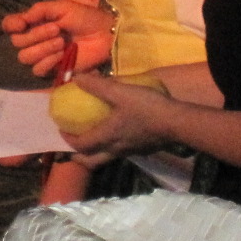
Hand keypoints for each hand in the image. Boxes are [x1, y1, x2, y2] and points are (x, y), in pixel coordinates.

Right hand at [0, 0, 113, 77]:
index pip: (10, 26)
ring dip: (42, 48)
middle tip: (57, 29)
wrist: (105, 34)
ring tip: (61, 42)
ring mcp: (42, 55)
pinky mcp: (53, 69)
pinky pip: (37, 70)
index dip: (11, 25)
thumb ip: (39, 10)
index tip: (22, 24)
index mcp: (34, 23)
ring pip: (25, 57)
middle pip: (16, 43)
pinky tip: (61, 55)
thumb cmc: (85, 18)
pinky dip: (48, 61)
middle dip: (35, 35)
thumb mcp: (62, 7)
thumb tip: (22, 19)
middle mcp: (34, 39)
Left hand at [64, 70, 180, 160]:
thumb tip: (76, 78)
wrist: (179, 122)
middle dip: (79, 157)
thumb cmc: (146, 108)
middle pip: (92, 162)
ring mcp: (132, 152)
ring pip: (108, 158)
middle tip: (73, 147)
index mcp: (107, 137)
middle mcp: (116, 149)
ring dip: (97, 152)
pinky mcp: (145, 149)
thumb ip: (97, 85)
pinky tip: (120, 134)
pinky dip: (115, 147)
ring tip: (95, 139)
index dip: (67, 140)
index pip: (80, 145)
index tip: (62, 130)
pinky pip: (124, 152)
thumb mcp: (120, 92)